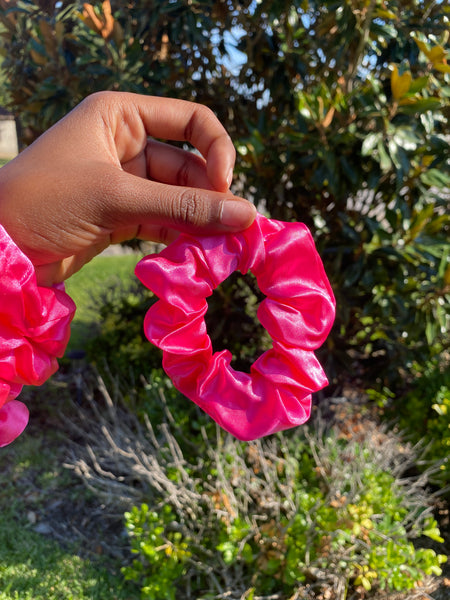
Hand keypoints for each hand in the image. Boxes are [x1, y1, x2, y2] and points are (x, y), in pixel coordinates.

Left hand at [0, 91, 255, 285]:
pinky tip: (197, 254)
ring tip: (222, 247)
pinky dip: (181, 236)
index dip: (216, 150)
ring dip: (200, 221)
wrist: (1, 249)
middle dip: (211, 197)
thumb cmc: (46, 201)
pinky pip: (165, 221)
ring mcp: (126, 183)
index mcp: (121, 116)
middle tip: (234, 231)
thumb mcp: (116, 197)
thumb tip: (247, 214)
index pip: (190, 120)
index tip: (225, 186)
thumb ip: (182, 206)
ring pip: (179, 198)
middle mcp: (127, 145)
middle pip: (189, 166)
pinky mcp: (123, 216)